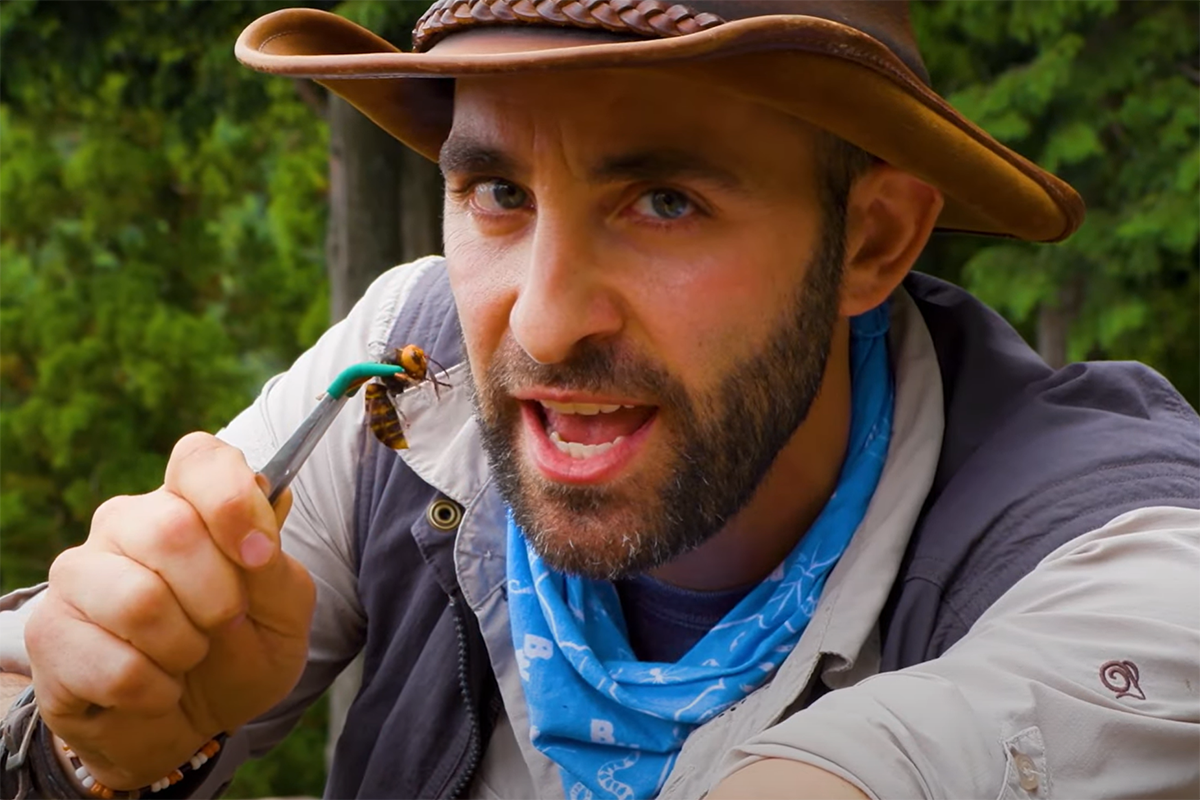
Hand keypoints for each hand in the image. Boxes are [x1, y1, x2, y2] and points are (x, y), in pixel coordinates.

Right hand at [25, 432, 315, 788]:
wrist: (193, 724)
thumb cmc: (241, 653)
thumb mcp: (283, 613)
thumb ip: (277, 561)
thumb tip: (277, 497)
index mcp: (187, 504)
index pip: (199, 460)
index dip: (232, 501)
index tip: (259, 556)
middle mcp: (126, 524)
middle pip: (172, 528)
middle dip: (219, 596)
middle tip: (226, 625)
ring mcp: (80, 574)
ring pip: (139, 600)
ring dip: (185, 648)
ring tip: (187, 658)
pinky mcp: (50, 632)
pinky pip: (116, 665)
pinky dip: (155, 690)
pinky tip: (155, 688)